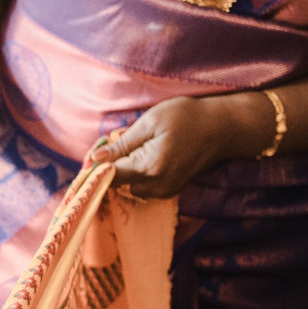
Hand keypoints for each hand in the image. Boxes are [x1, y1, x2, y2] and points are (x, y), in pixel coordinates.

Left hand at [95, 94, 267, 199]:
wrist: (222, 128)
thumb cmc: (187, 117)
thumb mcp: (150, 122)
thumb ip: (122, 144)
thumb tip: (95, 158)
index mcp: (149, 168)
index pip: (109, 177)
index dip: (93, 169)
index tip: (85, 160)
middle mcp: (156, 186)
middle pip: (117, 184)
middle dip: (109, 168)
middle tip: (109, 147)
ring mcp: (165, 191)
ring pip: (129, 187)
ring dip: (123, 171)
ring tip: (131, 148)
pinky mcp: (170, 190)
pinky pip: (143, 186)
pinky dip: (137, 174)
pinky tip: (143, 156)